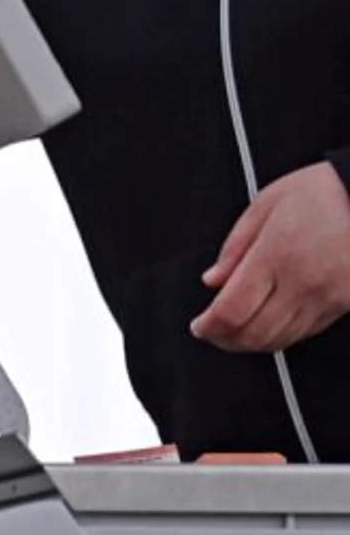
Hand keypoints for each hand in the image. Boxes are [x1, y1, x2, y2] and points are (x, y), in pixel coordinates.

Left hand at [193, 162, 349, 352]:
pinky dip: (282, 334)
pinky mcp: (345, 302)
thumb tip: (212, 280)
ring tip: (238, 329)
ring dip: (252, 341)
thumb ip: (235, 246)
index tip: (199, 325)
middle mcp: (303, 281)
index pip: (231, 311)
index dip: (208, 327)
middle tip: (213, 331)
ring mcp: (328, 296)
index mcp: (276, 255)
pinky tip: (271, 321)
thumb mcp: (267, 203)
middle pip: (253, 334)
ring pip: (280, 339)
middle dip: (225, 339)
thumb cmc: (325, 192)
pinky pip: (306, 331)